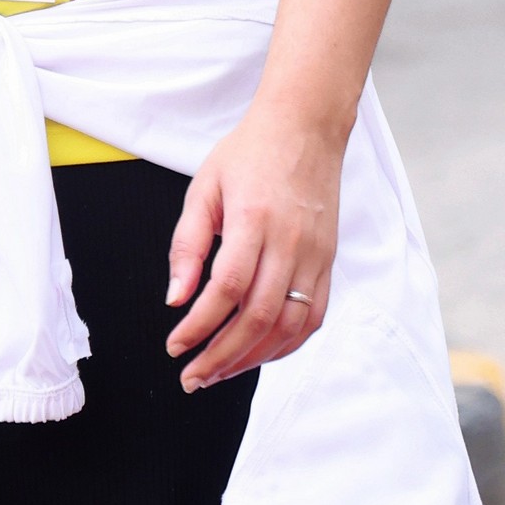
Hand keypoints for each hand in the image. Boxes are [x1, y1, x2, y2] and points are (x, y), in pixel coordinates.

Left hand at [164, 98, 344, 390]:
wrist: (306, 128)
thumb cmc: (250, 153)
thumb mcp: (204, 187)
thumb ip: (187, 244)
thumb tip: (176, 299)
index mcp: (254, 219)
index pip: (228, 289)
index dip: (200, 326)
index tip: (175, 346)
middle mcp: (290, 242)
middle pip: (259, 317)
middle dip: (222, 356)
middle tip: (192, 377)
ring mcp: (315, 255)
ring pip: (290, 325)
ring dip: (252, 359)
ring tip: (219, 373)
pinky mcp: (329, 262)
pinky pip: (313, 317)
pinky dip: (286, 345)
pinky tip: (258, 354)